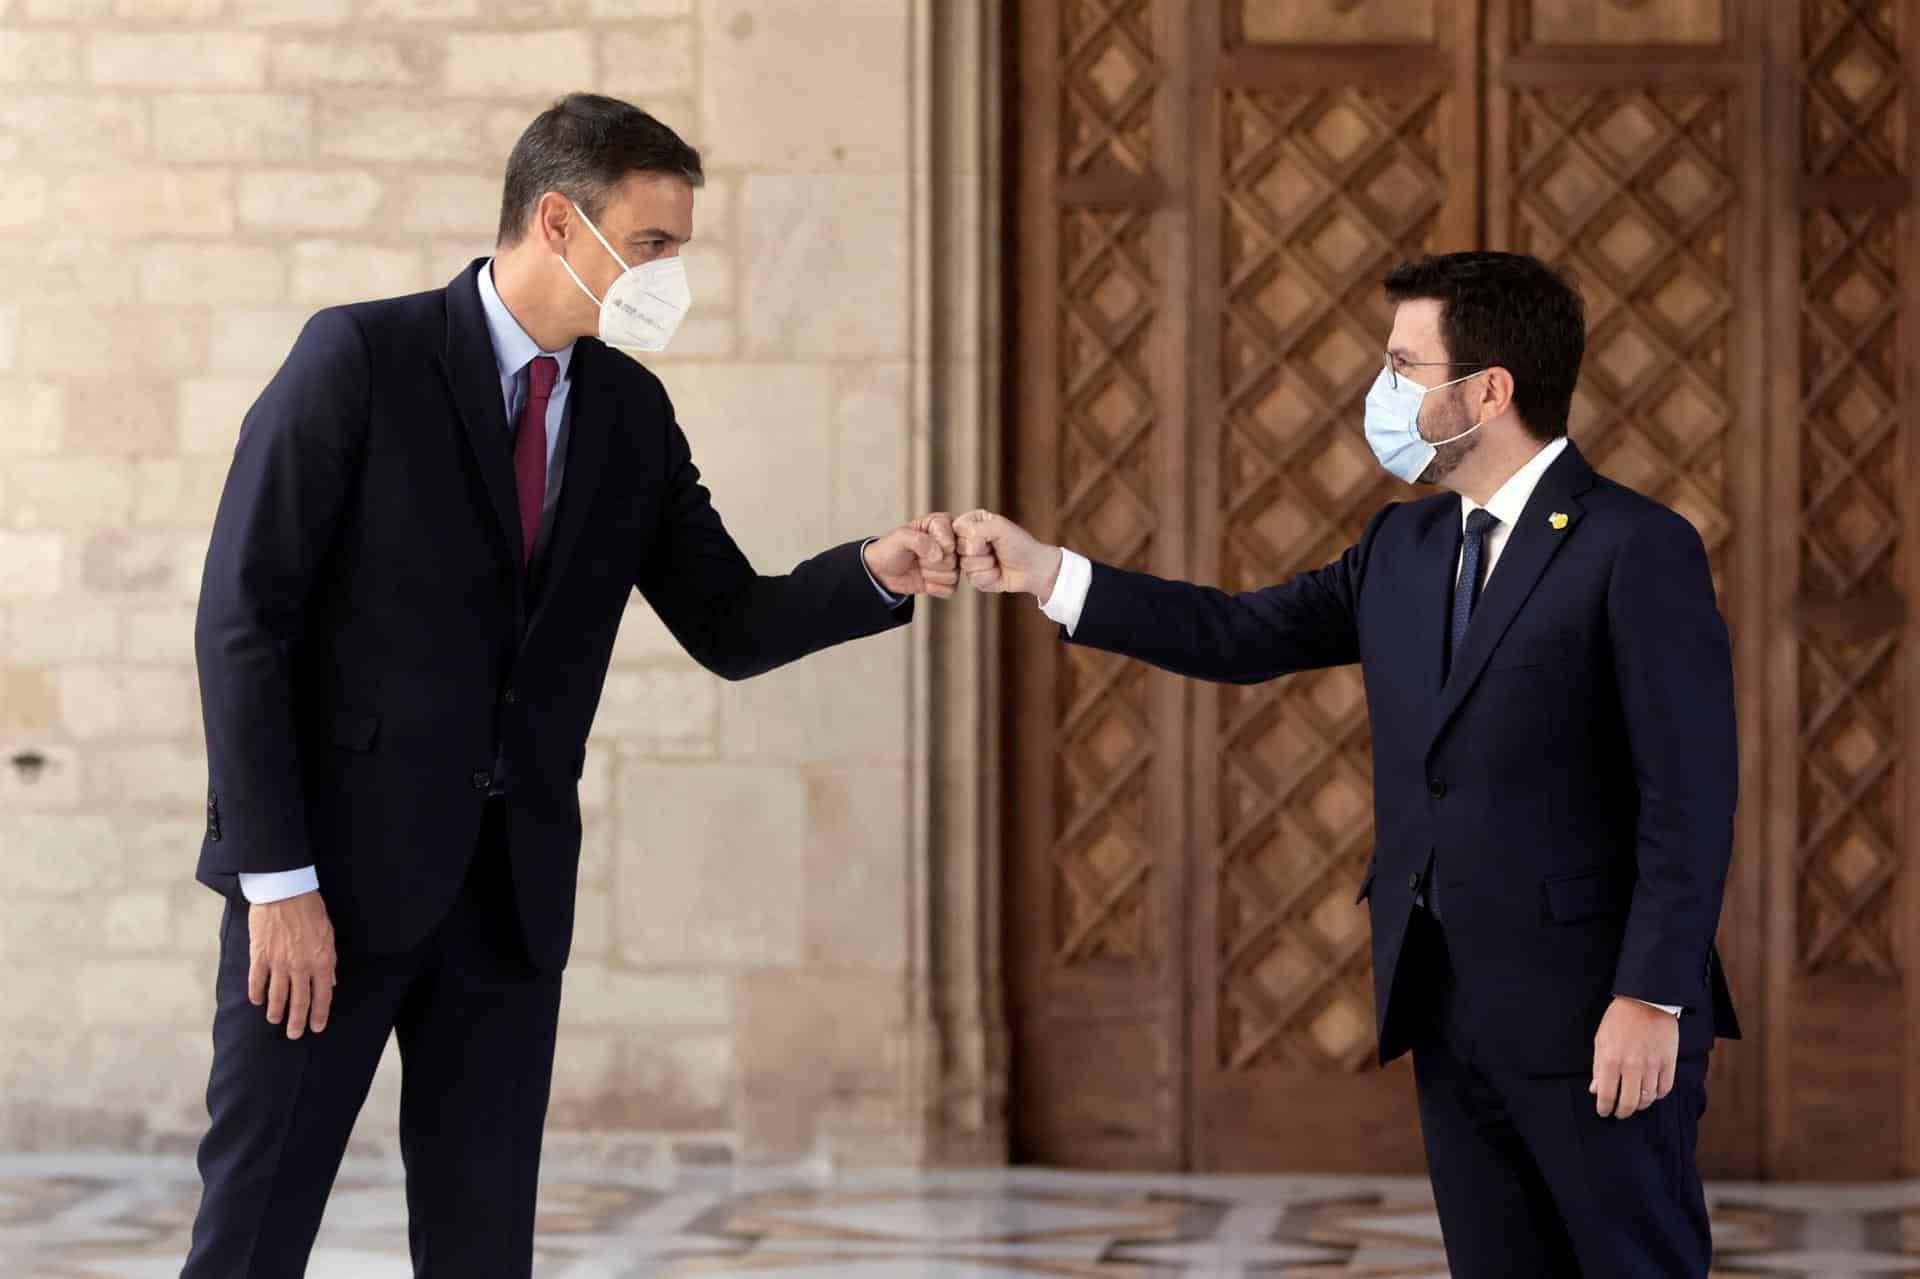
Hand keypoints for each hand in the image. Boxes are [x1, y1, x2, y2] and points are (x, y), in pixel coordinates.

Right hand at [248, 890, 336, 1039]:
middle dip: (297, 1021)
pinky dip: (257, 993)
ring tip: (275, 1021)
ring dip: (276, 1011)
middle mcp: (300, 967)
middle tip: (295, 1034)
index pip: (322, 995)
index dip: (319, 1013)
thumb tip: (330, 981)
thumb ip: (328, 960)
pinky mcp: (259, 956)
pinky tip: (257, 1001)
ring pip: (277, 996)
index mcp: (321, 961)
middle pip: (299, 1001)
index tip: (317, 1027)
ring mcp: (278, 963)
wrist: (285, 892)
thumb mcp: (329, 935)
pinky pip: (256, 981)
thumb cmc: (311, 910)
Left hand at [865, 512, 959, 597]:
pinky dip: (934, 587)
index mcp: (940, 524)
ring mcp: (949, 563)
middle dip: (930, 562)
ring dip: (930, 575)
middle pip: (953, 559)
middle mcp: (949, 543)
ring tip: (919, 567)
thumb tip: (938, 555)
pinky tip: (924, 580)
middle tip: (917, 557)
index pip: (952, 535)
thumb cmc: (889, 549)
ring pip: (952, 575)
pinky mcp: (947, 581)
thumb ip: (920, 540)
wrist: (881, 572)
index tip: (921, 544)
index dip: (938, 544)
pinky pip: (950, 589)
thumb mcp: (900, 537)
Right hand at [953, 510, 1063, 600]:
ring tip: (997, 560)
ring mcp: (970, 560)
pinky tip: (998, 572)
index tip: (987, 537)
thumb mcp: (999, 527)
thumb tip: (962, 541)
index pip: (955, 528)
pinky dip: (989, 577)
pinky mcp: (974, 577)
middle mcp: (968, 541)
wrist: (1033, 568)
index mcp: (972, 523)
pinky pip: (972, 579)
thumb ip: (976, 528)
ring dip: (987, 564)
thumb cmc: (1019, 544)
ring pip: (965, 565)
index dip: (970, 536)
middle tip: (994, 549)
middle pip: (958, 548)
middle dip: (981, 551)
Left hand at [1589, 996, 1678, 1118]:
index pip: (1607, 1096)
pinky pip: (1664, 1089)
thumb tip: (1596, 1090)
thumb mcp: (1601, 1040)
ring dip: (1640, 1105)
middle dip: (1622, 1112)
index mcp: (1612, 1060)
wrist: (1647, 1001)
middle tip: (1619, 1113)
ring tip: (1634, 1103)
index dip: (1605, 1108)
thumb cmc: (1620, 1018)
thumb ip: (1598, 1067)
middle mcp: (1633, 1067)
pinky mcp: (1668, 1063)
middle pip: (1629, 1103)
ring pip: (1648, 1099)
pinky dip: (1657, 1095)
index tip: (1604, 1112)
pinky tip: (1650, 1093)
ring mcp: (1653, 1066)